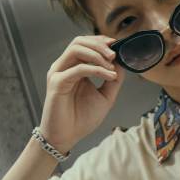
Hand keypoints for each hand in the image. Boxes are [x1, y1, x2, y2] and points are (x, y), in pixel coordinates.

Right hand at [39, 34, 125, 151]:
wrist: (66, 138)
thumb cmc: (81, 119)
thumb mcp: (105, 96)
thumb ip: (112, 79)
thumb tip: (122, 63)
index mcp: (73, 67)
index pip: (84, 44)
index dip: (100, 41)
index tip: (117, 45)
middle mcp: (64, 67)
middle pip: (79, 41)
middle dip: (99, 44)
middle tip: (115, 55)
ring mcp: (59, 73)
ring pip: (76, 49)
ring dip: (97, 54)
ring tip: (112, 65)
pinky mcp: (57, 83)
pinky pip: (78, 69)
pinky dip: (96, 69)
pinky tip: (109, 76)